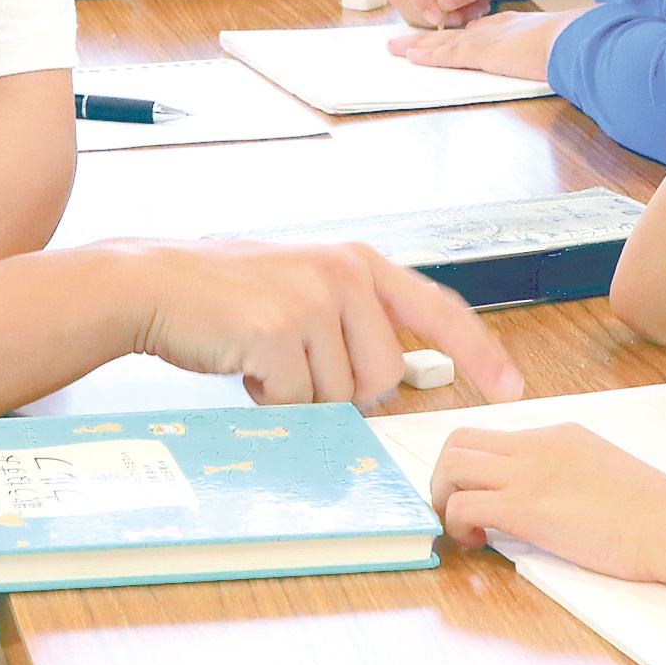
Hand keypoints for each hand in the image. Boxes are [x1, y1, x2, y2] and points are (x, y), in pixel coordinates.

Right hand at [116, 239, 524, 406]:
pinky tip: (243, 365)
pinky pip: (296, 402)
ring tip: (262, 356)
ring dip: (300, 394)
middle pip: (383, 376)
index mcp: (358, 263)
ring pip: (340, 395)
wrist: (155, 284)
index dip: (479, 352)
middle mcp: (344, 274)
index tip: (511, 386)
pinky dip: (269, 401)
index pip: (439, 310)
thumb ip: (355, 321)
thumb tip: (394, 379)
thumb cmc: (227, 295)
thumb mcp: (305, 289)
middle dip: (340, 389)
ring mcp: (312, 300)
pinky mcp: (278, 331)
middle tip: (291, 362)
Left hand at [389, 7, 577, 80]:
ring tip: (394, 47)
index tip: (448, 33)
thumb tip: (546, 55)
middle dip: (429, 38)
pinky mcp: (482, 53)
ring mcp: (487, 40)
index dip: (459, 32)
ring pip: (443, 43)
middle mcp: (494, 29)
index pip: (479, 28)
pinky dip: (428, 55)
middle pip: (453, 34)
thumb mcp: (557, 42)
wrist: (575, 38)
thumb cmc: (575, 41)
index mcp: (512, 25)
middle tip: (406, 42)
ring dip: (417, 45)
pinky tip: (411, 57)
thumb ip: (544, 48)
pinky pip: (448, 54)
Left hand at [430, 422, 665, 579]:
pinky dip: (456, 524)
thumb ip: (569, 472)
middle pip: (458, 441)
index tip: (481, 495)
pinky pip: (462, 504)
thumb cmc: (653, 512)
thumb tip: (549, 496)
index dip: (475, 468)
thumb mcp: (603, 470)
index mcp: (557, 436)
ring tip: (464, 528)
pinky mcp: (524, 506)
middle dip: (445, 477)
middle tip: (458, 511)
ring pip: (451, 464)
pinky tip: (479, 543)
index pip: (494, 436)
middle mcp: (535, 446)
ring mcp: (528, 473)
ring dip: (443, 498)